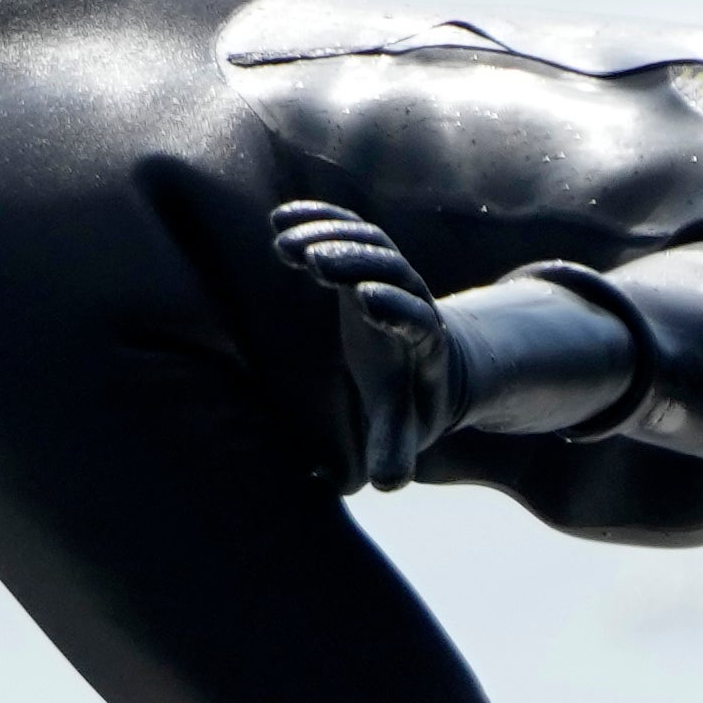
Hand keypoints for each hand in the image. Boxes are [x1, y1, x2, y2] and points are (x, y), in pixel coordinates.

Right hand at [273, 200, 453, 489]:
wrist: (424, 357)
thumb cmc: (408, 398)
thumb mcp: (403, 426)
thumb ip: (395, 448)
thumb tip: (388, 484)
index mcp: (424, 341)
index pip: (417, 317)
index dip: (394, 308)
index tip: (364, 300)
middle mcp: (409, 298)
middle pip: (392, 268)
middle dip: (357, 261)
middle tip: (315, 261)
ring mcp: (388, 273)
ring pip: (369, 243)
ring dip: (330, 236)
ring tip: (284, 241)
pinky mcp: (365, 258)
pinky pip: (347, 229)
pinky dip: (317, 220)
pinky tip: (278, 218)